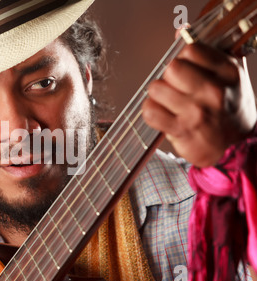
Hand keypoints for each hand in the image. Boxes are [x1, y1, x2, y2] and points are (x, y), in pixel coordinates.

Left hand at [142, 43, 256, 167]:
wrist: (233, 146)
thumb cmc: (227, 108)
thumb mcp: (226, 75)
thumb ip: (205, 52)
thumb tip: (180, 32)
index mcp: (226, 72)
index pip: (190, 49)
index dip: (181, 58)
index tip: (185, 69)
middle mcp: (213, 91)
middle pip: (171, 68)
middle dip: (168, 78)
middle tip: (175, 89)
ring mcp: (196, 111)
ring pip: (155, 89)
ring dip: (157, 97)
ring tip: (170, 104)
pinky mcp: (181, 129)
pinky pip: (149, 111)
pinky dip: (151, 113)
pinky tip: (163, 116)